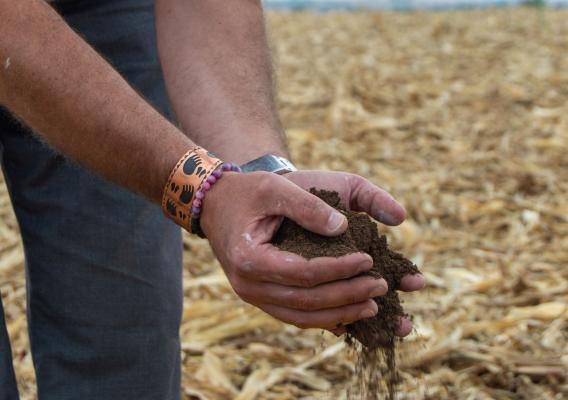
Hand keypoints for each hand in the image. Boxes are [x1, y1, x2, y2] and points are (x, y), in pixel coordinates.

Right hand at [200, 171, 423, 335]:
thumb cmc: (248, 193)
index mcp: (251, 258)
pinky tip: (348, 315)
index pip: (304, 272)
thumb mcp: (276, 187)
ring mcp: (253, 296)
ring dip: (339, 314)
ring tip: (372, 308)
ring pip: (301, 317)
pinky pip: (294, 315)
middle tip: (381, 287)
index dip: (340, 269)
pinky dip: (323, 318)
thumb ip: (309, 206)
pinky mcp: (261, 298)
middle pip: (306, 301)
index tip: (368, 260)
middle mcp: (248, 285)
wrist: (216, 205)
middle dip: (347, 296)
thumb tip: (342, 227)